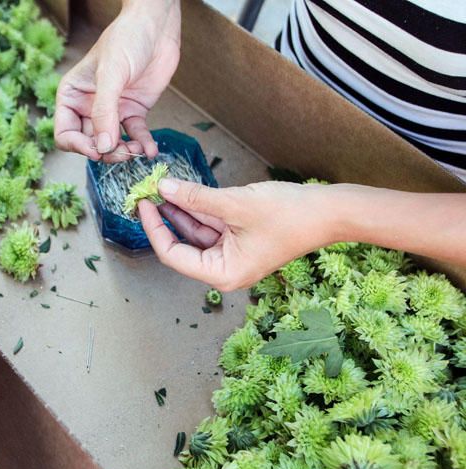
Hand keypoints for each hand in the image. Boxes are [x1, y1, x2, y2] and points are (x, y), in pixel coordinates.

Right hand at [55, 0, 179, 161]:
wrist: (157, 25)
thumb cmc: (127, 39)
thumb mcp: (111, 74)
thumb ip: (104, 112)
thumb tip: (102, 147)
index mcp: (72, 96)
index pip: (65, 134)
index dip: (79, 147)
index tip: (98, 150)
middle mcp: (88, 106)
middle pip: (90, 143)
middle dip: (106, 152)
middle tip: (123, 153)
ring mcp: (112, 110)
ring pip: (112, 144)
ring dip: (124, 152)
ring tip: (138, 150)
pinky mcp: (133, 111)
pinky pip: (135, 135)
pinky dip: (142, 144)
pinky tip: (150, 149)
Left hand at [139, 179, 336, 290]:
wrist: (331, 212)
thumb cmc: (290, 215)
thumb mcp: (234, 204)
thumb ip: (195, 198)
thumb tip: (163, 187)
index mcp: (222, 274)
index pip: (173, 255)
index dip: (154, 229)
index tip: (142, 204)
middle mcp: (225, 270)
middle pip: (182, 246)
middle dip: (164, 219)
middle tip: (146, 193)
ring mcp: (232, 256)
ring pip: (195, 234)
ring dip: (179, 211)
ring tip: (160, 188)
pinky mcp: (240, 241)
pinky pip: (210, 227)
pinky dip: (197, 210)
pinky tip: (181, 191)